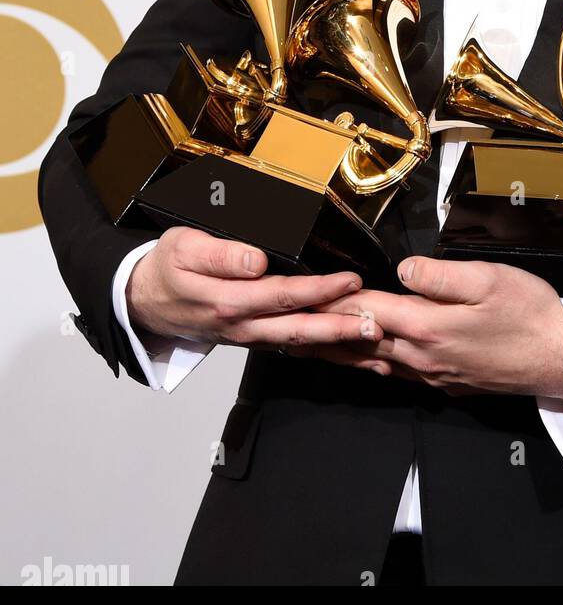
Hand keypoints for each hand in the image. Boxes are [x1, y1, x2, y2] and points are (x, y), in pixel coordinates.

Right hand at [125, 227, 382, 352]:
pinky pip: (293, 349)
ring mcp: (249, 338)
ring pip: (299, 346)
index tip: (349, 281)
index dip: (317, 291)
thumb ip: (220, 254)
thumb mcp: (183, 248)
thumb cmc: (167, 268)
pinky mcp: (254, 339)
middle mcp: (242, 327)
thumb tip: (255, 260)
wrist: (143, 300)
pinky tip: (351, 356)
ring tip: (377, 350)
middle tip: (376, 325)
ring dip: (338, 350)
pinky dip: (325, 354)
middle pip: (297, 331)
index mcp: (227, 302)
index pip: (280, 296)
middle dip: (339, 330)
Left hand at [290, 257, 562, 399]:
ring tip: (307, 346)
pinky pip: (396, 373)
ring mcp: (433, 373)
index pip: (366, 309)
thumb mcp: (490, 279)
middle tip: (284, 325)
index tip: (301, 292)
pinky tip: (363, 361)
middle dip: (320, 331)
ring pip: (373, 362)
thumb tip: (403, 268)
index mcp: (428, 326)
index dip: (332, 298)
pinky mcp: (446, 382)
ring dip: (338, 353)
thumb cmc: (531, 314)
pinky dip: (369, 365)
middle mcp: (422, 356)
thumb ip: (441, 275)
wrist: (562, 358)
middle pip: (359, 341)